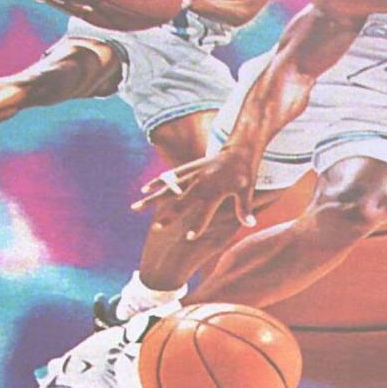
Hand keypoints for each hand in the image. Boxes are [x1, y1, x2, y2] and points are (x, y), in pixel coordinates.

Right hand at [132, 149, 257, 236]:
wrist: (237, 148)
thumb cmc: (243, 172)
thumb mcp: (247, 189)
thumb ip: (244, 207)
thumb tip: (250, 224)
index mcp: (214, 192)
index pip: (205, 213)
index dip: (198, 226)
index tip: (189, 238)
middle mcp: (199, 184)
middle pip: (180, 203)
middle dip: (169, 216)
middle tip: (157, 228)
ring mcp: (191, 176)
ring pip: (168, 189)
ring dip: (153, 198)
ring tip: (136, 207)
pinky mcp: (188, 169)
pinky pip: (169, 177)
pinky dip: (158, 182)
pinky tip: (146, 189)